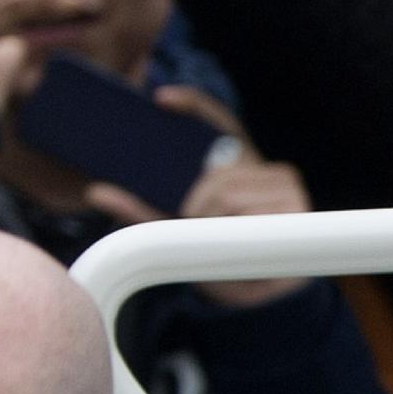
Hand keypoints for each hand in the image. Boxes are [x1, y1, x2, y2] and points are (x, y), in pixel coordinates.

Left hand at [85, 87, 311, 307]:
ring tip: (222, 238)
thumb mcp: (174, 228)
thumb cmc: (220, 253)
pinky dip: (237, 229)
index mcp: (234, 160)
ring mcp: (282, 182)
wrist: (261, 294)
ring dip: (215, 220)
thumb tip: (96, 191)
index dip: (192, 102)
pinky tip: (244, 240)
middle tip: (195, 224)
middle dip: (198, 203)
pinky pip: (251, 212)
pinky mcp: (297, 203)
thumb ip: (138, 210)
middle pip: (215, 173)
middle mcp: (259, 164)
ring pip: (229, 193)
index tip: (161, 99)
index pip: (218, 117)